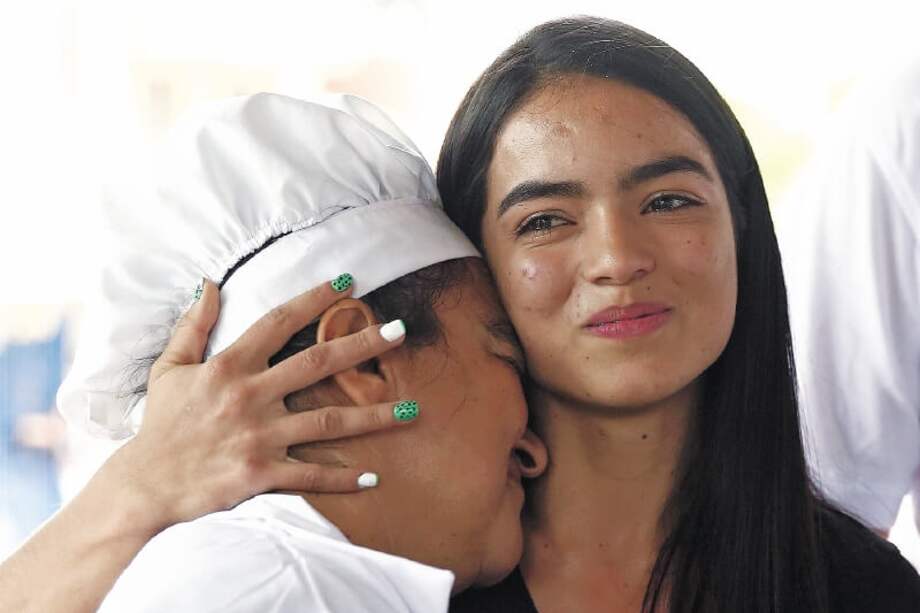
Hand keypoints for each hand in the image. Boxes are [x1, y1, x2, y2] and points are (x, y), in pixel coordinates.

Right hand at [111, 277, 410, 529]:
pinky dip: (343, 478)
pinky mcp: (261, 473)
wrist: (145, 483)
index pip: (279, 322)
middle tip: (401, 331)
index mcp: (230, 366)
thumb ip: (193, 325)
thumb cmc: (160, 424)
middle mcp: (250, 396)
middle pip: (317, 362)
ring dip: (374, 415)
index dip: (314, 299)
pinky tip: (374, 477)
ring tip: (412, 408)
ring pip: (329, 420)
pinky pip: (311, 474)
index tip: (348, 282)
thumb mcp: (169, 368)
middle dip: (363, 344)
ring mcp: (259, 436)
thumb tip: (210, 283)